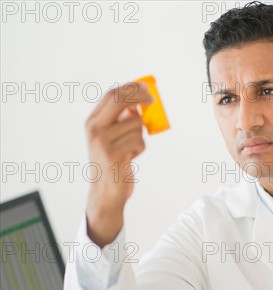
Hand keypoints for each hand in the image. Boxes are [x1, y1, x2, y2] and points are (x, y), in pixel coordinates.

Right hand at [85, 82, 153, 246]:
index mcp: (92, 122)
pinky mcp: (114, 154)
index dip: (131, 87)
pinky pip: (138, 140)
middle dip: (140, 97)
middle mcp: (95, 129)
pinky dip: (140, 148)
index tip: (146, 87)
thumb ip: (120, 120)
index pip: (112, 95)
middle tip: (153, 101)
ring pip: (135, 123)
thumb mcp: (111, 138)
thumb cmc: (112, 163)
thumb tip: (138, 102)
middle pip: (121, 100)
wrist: (105, 192)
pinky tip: (131, 158)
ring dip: (140, 135)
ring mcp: (103, 141)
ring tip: (132, 149)